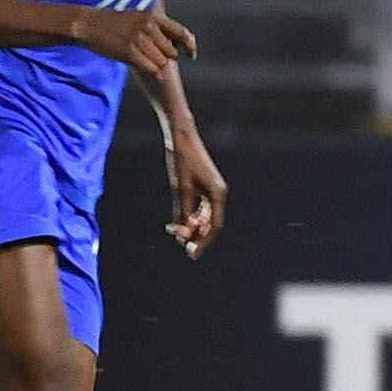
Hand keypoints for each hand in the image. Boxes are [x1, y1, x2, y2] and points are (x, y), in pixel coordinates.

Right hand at [79, 7, 196, 76]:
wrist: (87, 24)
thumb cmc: (113, 23)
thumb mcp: (138, 16)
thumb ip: (157, 26)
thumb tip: (178, 41)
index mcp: (154, 16)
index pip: (182, 33)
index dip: (190, 46)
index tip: (191, 55)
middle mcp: (149, 26)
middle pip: (172, 52)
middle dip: (165, 57)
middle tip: (149, 55)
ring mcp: (139, 39)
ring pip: (162, 62)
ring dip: (154, 63)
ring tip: (139, 56)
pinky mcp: (130, 52)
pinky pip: (151, 68)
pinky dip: (148, 69)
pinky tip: (137, 63)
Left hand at [163, 131, 226, 258]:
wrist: (181, 137)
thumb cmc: (182, 160)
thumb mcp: (180, 188)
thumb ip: (183, 211)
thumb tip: (183, 233)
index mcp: (218, 194)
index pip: (214, 226)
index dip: (203, 242)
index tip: (191, 254)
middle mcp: (218, 194)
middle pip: (210, 224)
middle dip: (196, 236)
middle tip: (183, 248)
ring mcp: (211, 191)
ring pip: (203, 218)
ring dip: (190, 228)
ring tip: (173, 233)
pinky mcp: (202, 187)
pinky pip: (198, 209)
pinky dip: (188, 218)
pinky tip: (174, 223)